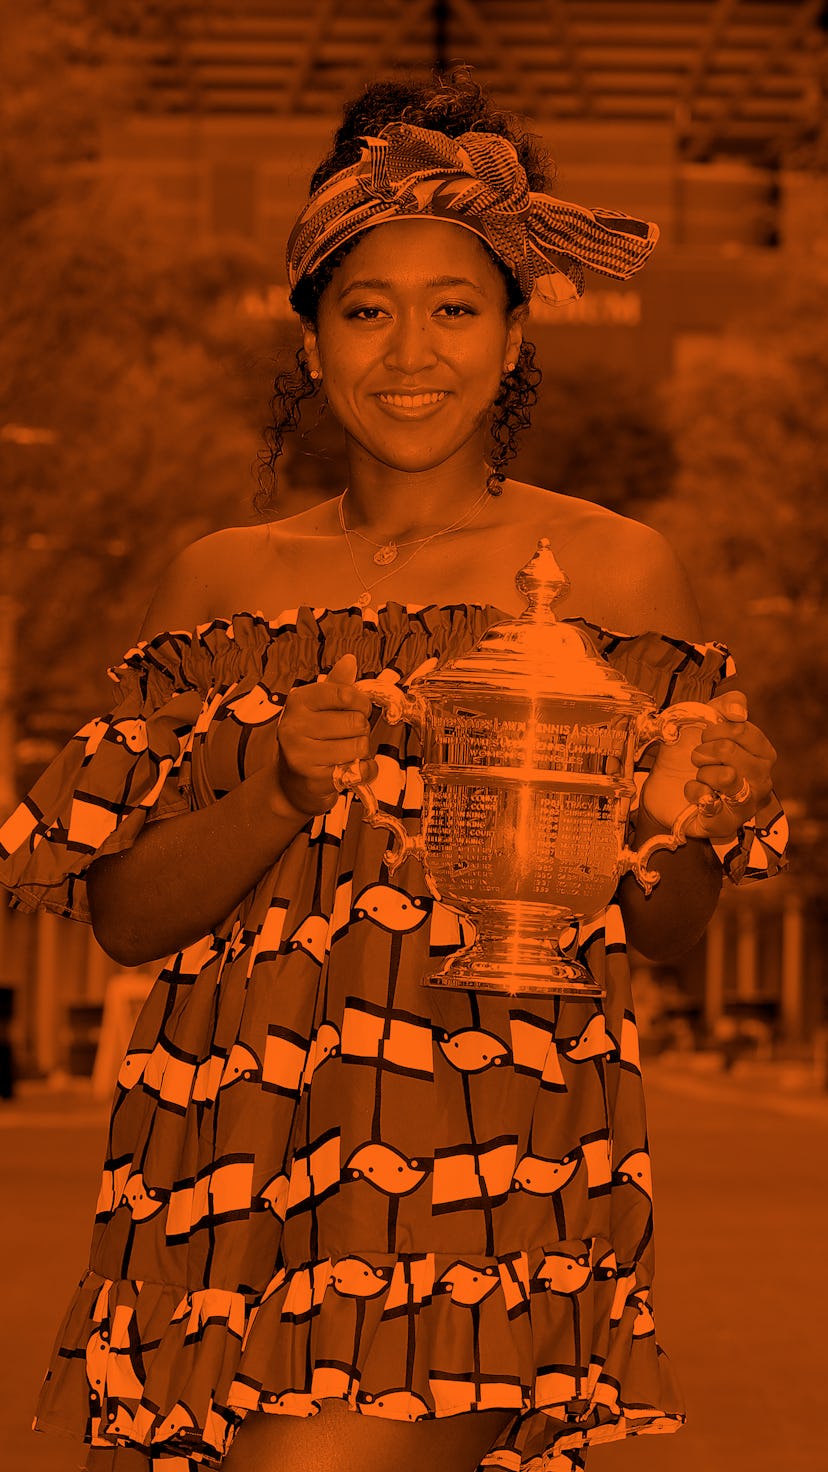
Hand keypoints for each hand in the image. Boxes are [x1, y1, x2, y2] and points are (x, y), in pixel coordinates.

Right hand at [274, 653, 377, 816]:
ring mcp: (301, 754)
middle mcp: (295, 726)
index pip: (345, 694)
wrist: (291, 782)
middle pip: (356, 722)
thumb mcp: (319, 709)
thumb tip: (349, 660)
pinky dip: (364, 771)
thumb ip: (337, 686)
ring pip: (360, 746)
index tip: (359, 709)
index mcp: (299, 702)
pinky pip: (360, 770)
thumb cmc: (310, 740)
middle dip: (361, 731)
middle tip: (348, 737)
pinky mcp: (313, 779)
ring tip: (345, 753)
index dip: (361, 703)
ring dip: (361, 752)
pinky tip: (349, 769)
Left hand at [640, 690, 777, 841]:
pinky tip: (692, 792)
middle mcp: (762, 780)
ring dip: (702, 772)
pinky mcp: (725, 824)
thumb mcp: (706, 718)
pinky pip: (710, 805)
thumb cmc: (691, 749)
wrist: (664, 783)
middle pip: (730, 751)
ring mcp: (746, 805)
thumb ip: (728, 704)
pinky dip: (693, 792)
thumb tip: (739, 712)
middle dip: (703, 750)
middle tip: (697, 757)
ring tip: (698, 775)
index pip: (741, 730)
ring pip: (726, 777)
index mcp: (762, 753)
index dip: (714, 729)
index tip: (704, 735)